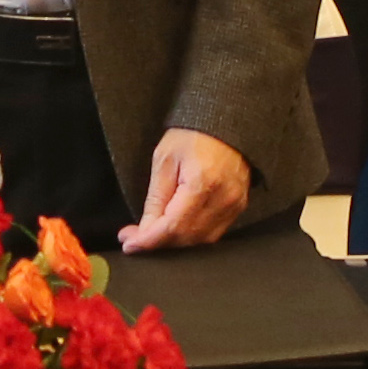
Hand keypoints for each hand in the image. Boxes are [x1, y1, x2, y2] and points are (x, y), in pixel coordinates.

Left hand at [119, 128, 253, 251]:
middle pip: (186, 238)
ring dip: (174, 243)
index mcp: (203, 183)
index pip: (173, 226)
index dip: (149, 240)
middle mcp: (223, 199)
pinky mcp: (239, 207)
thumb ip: (156, 199)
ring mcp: (234, 205)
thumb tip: (145, 230)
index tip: (129, 244)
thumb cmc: (193, 135)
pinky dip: (191, 236)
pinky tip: (175, 229)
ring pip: (200, 241)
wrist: (225, 124)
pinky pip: (213, 233)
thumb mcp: (164, 160)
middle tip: (134, 238)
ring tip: (152, 233)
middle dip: (157, 242)